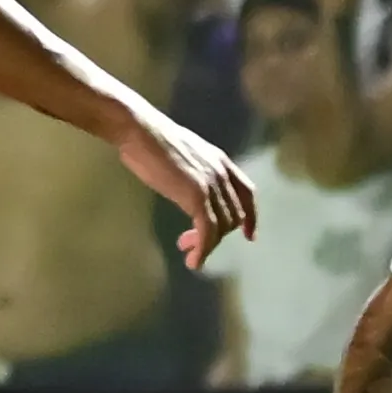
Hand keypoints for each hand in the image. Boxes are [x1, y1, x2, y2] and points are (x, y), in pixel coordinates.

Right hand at [115, 101, 256, 264]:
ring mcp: (211, 184)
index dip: (251, 217)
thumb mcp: (183, 156)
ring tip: (188, 254)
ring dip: (207, 246)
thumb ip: (193, 172)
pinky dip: (203, 250)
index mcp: (220, 161)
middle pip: (234, 215)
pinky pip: (208, 231)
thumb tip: (186, 187)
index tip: (249, 235)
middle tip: (191, 246)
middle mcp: (221, 173)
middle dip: (217, 236)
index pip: (247, 193)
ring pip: (221, 227)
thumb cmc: (150, 140)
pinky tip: (194, 261)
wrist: (141, 131)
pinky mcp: (197, 196)